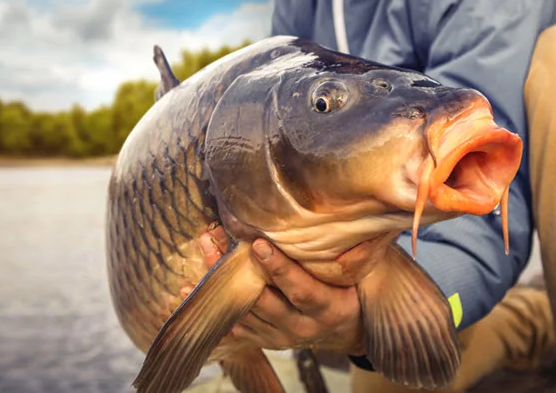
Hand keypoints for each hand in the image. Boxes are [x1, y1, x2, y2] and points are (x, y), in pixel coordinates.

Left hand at [197, 224, 364, 354]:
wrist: (346, 330)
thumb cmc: (352, 290)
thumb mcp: (362, 274)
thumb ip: (359, 252)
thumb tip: (366, 217)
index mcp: (329, 309)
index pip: (302, 290)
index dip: (280, 269)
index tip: (258, 244)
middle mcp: (302, 327)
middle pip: (265, 301)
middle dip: (238, 269)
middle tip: (215, 240)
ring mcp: (280, 336)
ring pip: (245, 310)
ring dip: (220, 281)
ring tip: (204, 247)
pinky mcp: (263, 339)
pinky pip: (232, 325)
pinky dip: (211, 306)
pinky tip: (189, 289)